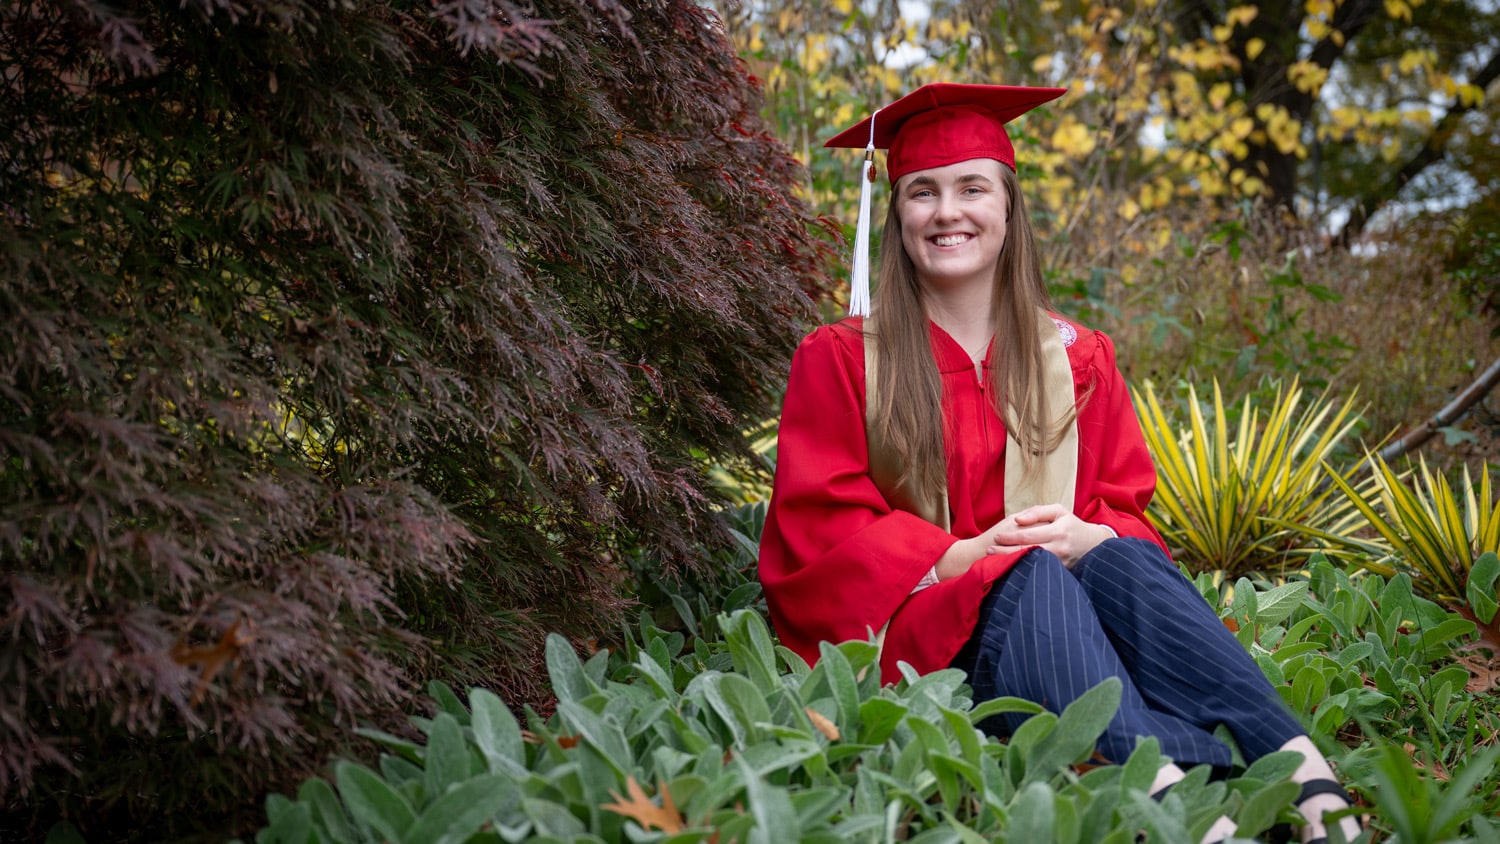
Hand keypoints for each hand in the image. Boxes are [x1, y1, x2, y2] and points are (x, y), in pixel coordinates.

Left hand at [984, 504, 1111, 567]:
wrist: (1094, 544)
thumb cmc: (1072, 524)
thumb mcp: (1058, 511)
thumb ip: (1036, 512)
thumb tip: (1017, 520)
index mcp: (1058, 531)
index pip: (1027, 536)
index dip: (1009, 537)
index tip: (996, 537)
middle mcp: (1060, 548)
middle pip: (1026, 552)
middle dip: (1004, 552)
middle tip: (989, 551)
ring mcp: (1060, 563)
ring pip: (1031, 564)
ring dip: (1011, 563)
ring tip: (994, 560)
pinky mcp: (1061, 573)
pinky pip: (1038, 571)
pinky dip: (1023, 569)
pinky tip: (1010, 567)